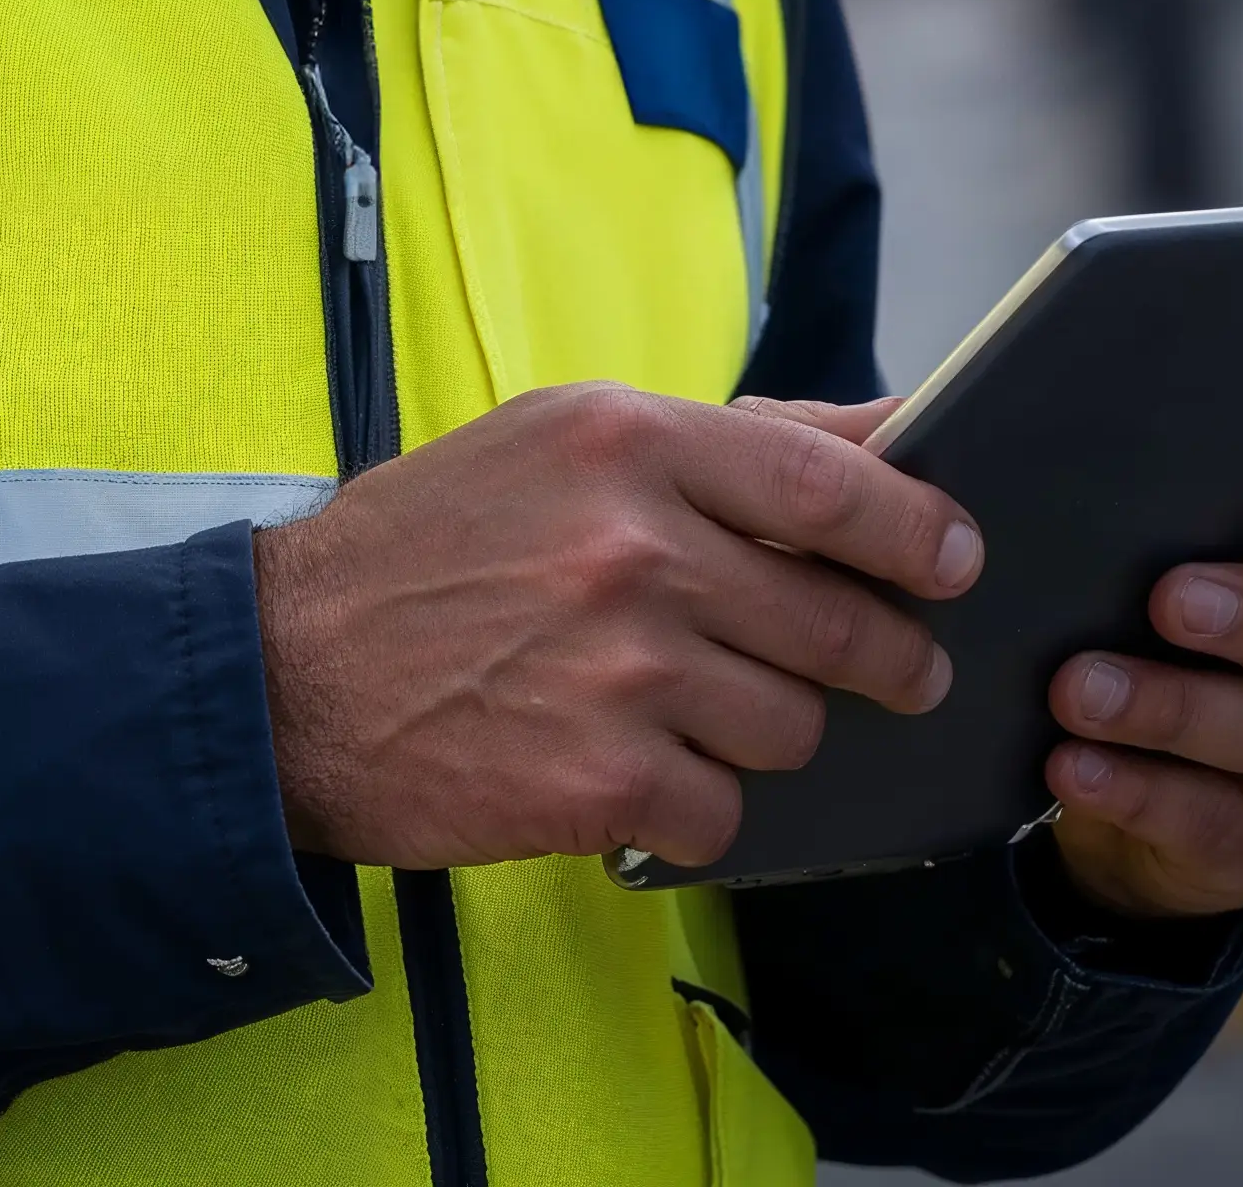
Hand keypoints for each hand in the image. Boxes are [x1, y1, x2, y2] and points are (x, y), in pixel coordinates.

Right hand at [250, 383, 983, 875]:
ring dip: (766, 732)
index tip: (957, 559)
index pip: (834, 486)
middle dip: (884, 657)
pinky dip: (698, 805)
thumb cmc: (430, 547)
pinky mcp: (599, 780)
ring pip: (793, 725)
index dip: (920, 531)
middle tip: (892, 671)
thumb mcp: (564, 439)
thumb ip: (734, 439)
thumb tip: (890, 432)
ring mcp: (620, 669)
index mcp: (630, 442)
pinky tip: (640, 774)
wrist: (285, 674)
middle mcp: (635, 548)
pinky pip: (725, 810)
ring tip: (697, 712)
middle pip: (835, 620)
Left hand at [1040, 488, 1242, 919]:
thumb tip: (1131, 494)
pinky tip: (1075, 765)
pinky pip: (1210, 822)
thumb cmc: (1201, 630)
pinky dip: (1135, 790)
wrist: (1160, 778)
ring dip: (1169, 709)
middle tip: (1170, 600)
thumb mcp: (1220, 573)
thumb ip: (1214, 532)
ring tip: (1081, 687)